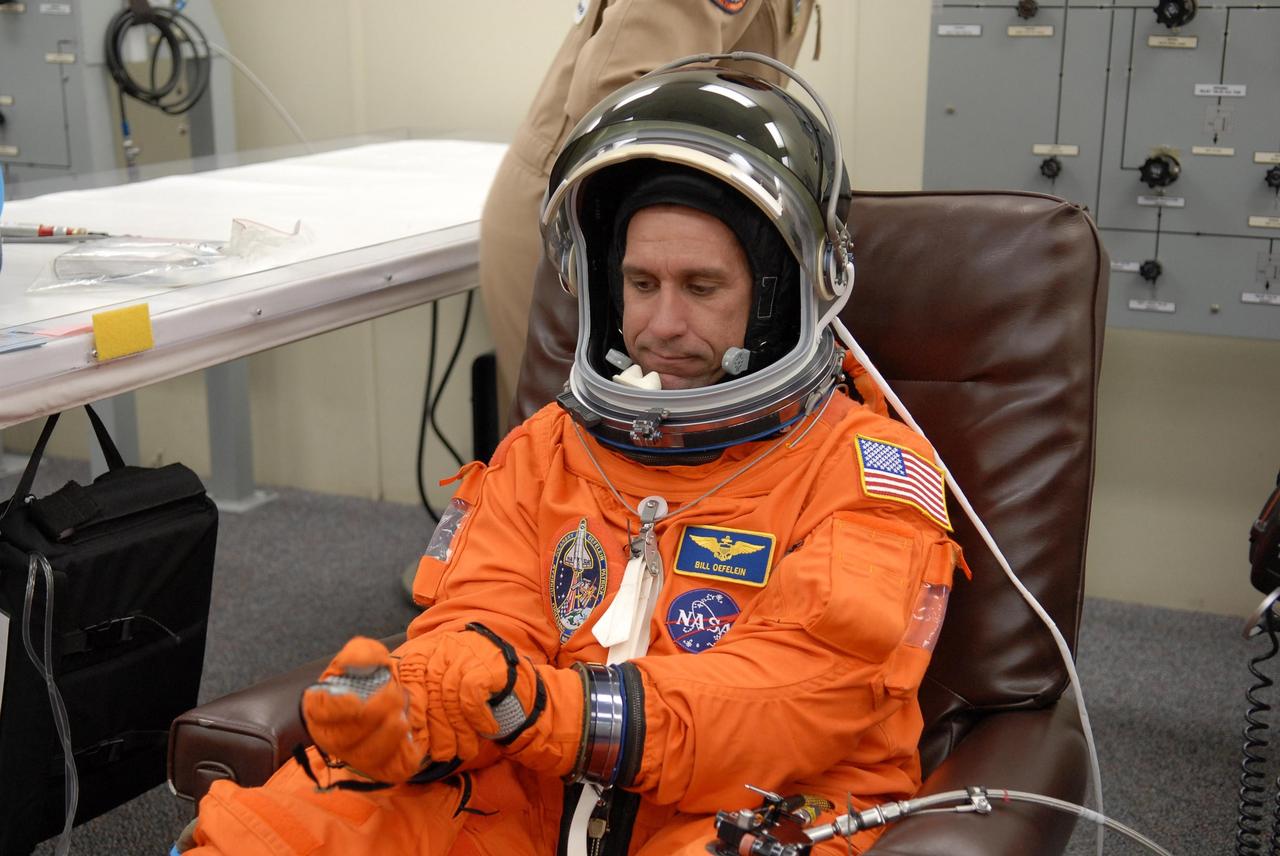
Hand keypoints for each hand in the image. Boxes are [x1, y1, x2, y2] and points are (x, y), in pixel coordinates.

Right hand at [301, 636, 428, 782]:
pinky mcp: (380, 768)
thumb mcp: (365, 655)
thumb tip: (358, 662)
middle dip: (371, 717)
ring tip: (402, 717)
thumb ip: (360, 653)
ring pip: (366, 757)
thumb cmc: (370, 677)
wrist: (392, 699)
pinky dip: (401, 754)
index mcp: (321, 709)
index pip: (320, 712)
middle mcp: (332, 737)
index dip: (338, 709)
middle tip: (394, 696)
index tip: (357, 700)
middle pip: (344, 739)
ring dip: (386, 737)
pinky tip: (409, 736)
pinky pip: (390, 769)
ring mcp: (354, 756)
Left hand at [415, 624, 544, 763]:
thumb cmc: (473, 695)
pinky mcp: (487, 661)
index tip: (413, 735)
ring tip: (464, 750)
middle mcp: (443, 645)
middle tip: (441, 754)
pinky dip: (476, 718)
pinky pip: (471, 696)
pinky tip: (486, 729)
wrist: (520, 683)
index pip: (407, 675)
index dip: (410, 707)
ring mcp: (466, 650)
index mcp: (426, 650)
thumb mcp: (443, 693)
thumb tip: (407, 734)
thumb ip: (423, 703)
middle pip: (430, 691)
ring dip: (458, 730)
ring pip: (450, 696)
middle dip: (436, 729)